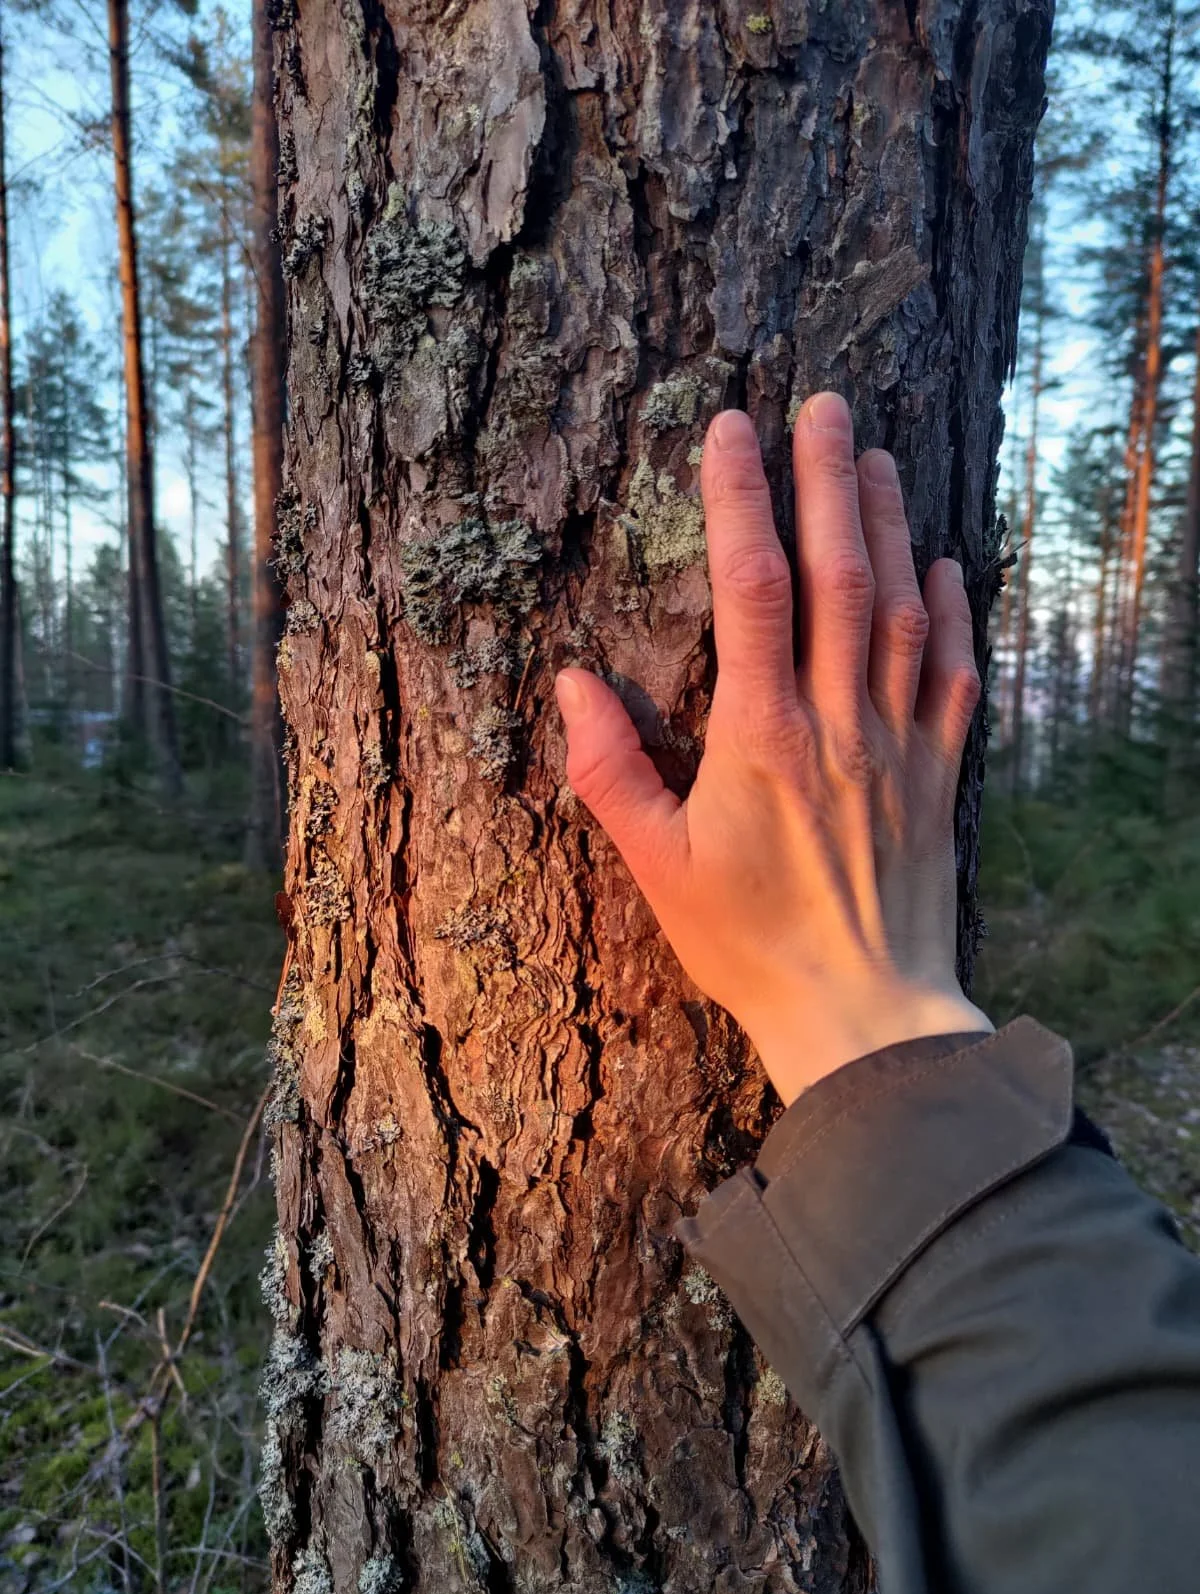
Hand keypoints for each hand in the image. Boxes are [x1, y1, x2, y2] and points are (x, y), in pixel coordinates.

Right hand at [555, 393, 991, 1104]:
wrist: (863, 1016)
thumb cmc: (748, 947)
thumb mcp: (656, 868)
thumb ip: (611, 771)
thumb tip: (573, 681)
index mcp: (761, 736)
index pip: (752, 589)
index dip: (740, 500)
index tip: (731, 429)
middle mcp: (837, 722)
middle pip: (840, 575)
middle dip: (830, 481)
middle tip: (827, 405)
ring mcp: (898, 744)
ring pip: (903, 611)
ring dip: (892, 527)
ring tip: (879, 458)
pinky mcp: (937, 775)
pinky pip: (956, 675)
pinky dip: (956, 612)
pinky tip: (948, 564)